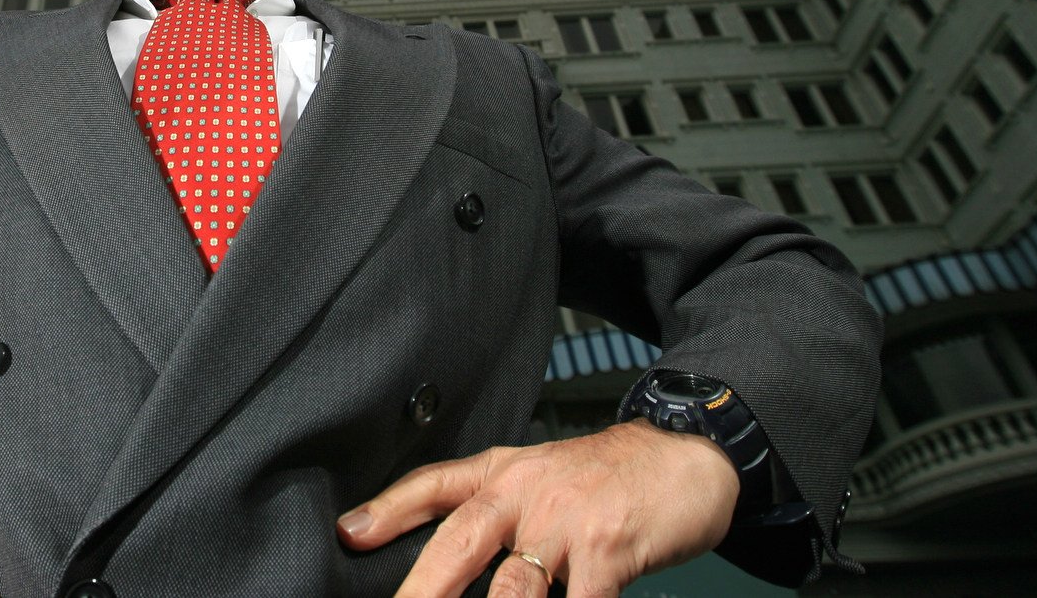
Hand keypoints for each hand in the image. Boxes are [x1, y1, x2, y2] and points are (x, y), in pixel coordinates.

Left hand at [336, 421, 737, 596]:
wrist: (686, 452)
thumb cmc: (608, 476)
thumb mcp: (542, 476)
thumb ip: (499, 508)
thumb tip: (452, 557)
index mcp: (504, 473)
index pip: (434, 485)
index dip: (389, 508)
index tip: (350, 531)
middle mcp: (526, 493)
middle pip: (460, 540)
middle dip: (424, 586)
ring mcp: (566, 522)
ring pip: (513, 586)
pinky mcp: (608, 550)